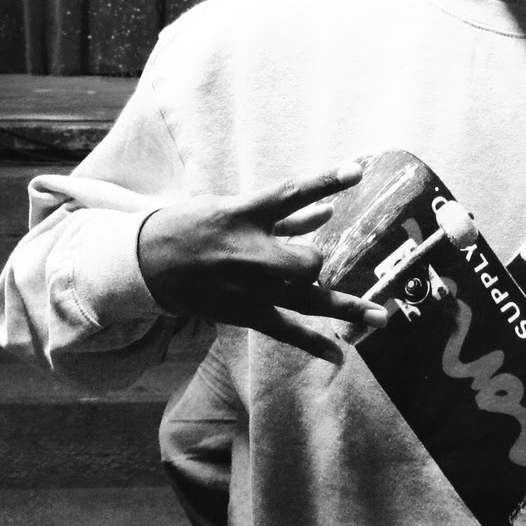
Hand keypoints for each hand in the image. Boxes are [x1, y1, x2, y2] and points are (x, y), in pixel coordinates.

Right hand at [138, 162, 387, 362]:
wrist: (144, 263)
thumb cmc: (190, 226)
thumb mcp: (229, 208)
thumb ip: (281, 215)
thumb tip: (327, 210)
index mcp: (242, 215)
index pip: (291, 194)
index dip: (325, 181)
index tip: (357, 171)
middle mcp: (247, 253)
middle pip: (304, 261)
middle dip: (316, 261)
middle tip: (311, 261)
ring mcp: (246, 287)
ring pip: (304, 299)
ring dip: (345, 308)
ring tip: (381, 315)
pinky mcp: (242, 312)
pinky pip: (285, 331)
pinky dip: (312, 343)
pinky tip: (338, 354)